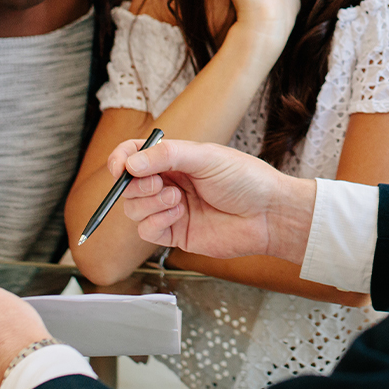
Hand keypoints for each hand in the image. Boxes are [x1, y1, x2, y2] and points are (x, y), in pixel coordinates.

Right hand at [110, 138, 315, 264]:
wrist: (268, 213)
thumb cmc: (245, 179)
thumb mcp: (206, 157)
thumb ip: (167, 156)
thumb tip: (131, 163)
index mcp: (175, 159)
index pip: (134, 155)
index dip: (121, 159)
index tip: (120, 167)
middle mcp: (169, 183)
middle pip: (129, 185)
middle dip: (136, 184)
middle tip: (158, 183)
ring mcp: (170, 209)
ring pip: (134, 209)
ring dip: (149, 203)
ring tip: (177, 200)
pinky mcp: (175, 234)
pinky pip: (147, 231)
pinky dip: (155, 222)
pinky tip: (178, 215)